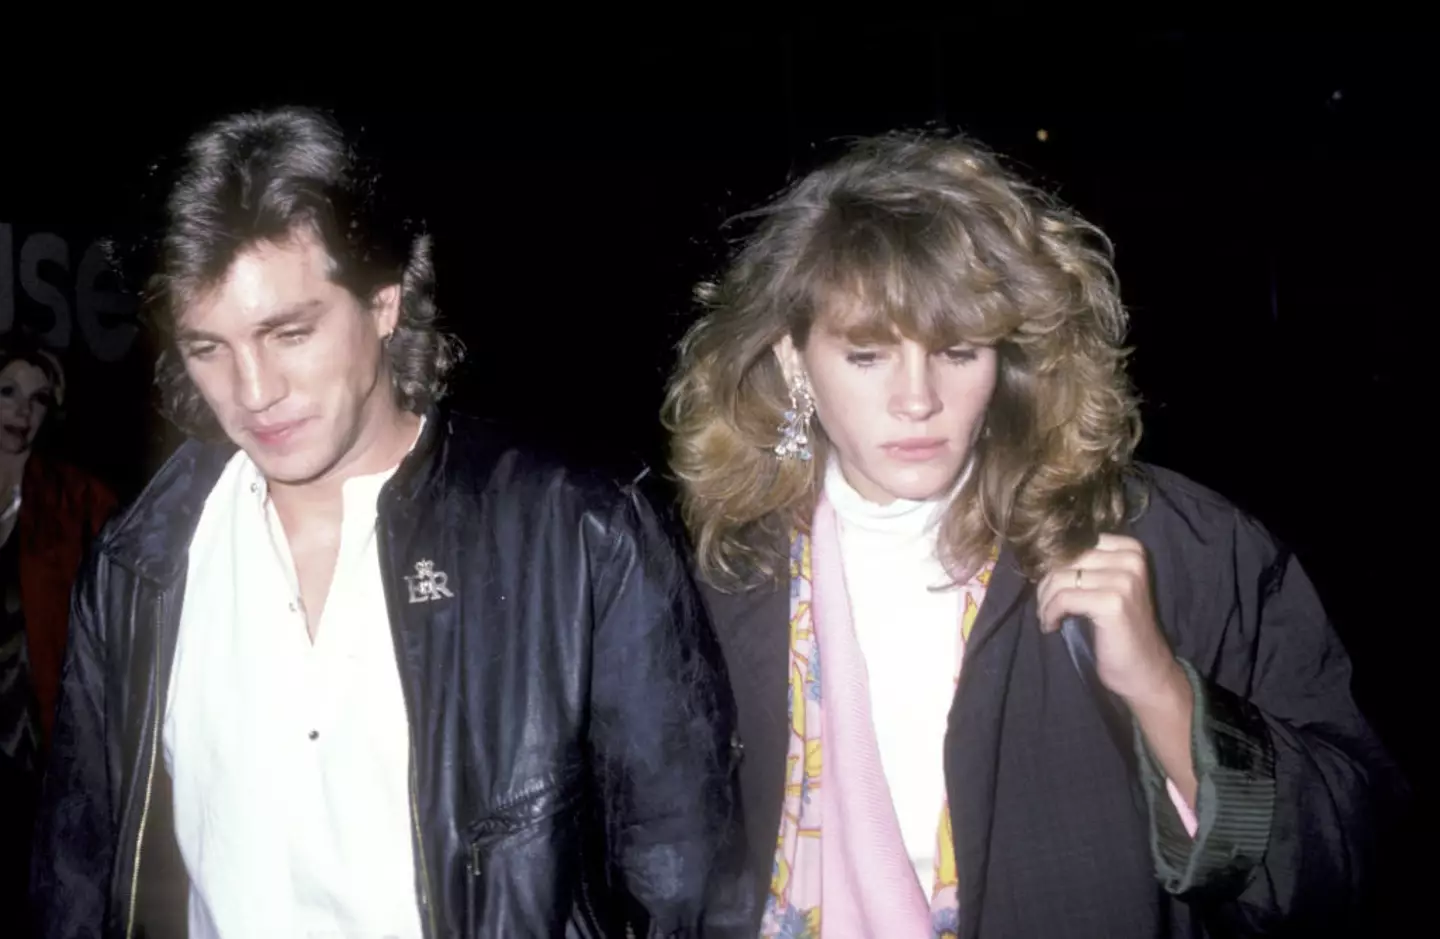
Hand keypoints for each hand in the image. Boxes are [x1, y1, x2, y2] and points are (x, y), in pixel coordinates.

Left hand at [1037, 534, 1184, 706]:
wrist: (1144, 670)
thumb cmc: (1118, 630)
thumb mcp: (1106, 586)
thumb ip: (1086, 566)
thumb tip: (1043, 553)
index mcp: (1131, 549)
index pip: (1075, 543)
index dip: (1055, 565)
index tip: (1052, 590)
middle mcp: (1131, 558)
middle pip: (1066, 559)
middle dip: (1046, 584)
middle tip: (1044, 608)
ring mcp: (1124, 579)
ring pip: (1060, 579)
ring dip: (1045, 601)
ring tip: (1047, 618)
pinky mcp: (1113, 602)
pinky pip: (1063, 599)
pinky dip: (1050, 613)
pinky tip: (1052, 626)